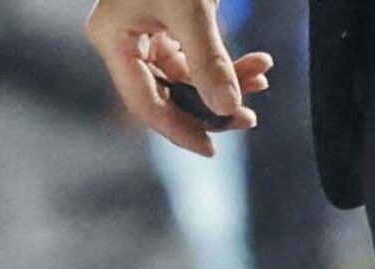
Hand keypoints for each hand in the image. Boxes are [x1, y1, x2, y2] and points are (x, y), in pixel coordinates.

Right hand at [84, 0, 271, 155]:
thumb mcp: (193, 7)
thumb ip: (209, 59)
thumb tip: (229, 109)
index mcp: (112, 39)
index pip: (143, 100)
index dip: (176, 128)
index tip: (210, 148)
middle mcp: (124, 40)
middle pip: (165, 91)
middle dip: (208, 103)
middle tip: (247, 118)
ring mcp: (145, 31)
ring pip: (184, 75)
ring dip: (224, 80)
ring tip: (261, 78)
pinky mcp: (169, 21)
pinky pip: (195, 55)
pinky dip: (224, 61)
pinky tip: (254, 65)